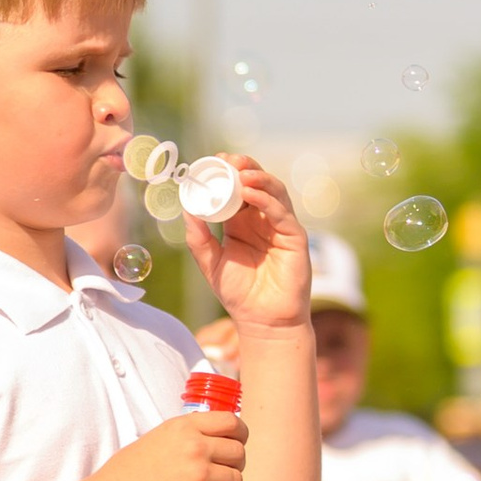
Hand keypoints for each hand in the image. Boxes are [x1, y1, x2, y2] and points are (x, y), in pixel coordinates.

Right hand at [103, 403, 247, 480]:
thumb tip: (210, 440)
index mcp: (183, 427)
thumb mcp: (154, 439)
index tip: (236, 444)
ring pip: (238, 480)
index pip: (231, 422)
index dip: (239, 435)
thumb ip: (183, 436)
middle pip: (239, 453)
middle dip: (234, 465)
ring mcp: (198, 475)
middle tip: (220, 475)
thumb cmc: (125, 475)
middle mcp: (194, 447)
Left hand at [188, 156, 312, 328]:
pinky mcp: (294, 237)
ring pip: (274, 191)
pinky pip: (282, 212)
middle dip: (244, 166)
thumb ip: (198, 239)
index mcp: (241, 222)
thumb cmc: (239, 293)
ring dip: (258, 177)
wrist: (263, 321)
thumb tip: (186, 210)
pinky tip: (251, 193)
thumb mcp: (211, 263)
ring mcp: (280, 226)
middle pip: (257, 183)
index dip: (227, 173)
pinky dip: (267, 199)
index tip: (212, 161)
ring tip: (240, 172)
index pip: (236, 189)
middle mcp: (262, 220)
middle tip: (227, 160)